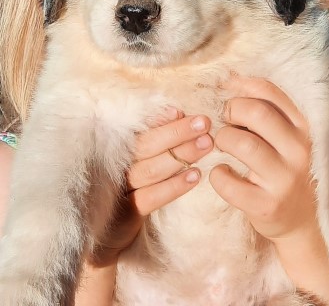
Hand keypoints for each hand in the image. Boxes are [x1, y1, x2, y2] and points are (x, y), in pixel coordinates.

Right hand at [91, 108, 212, 265]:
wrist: (103, 237)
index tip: (179, 111)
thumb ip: (152, 138)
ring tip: (206, 144)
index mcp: (114, 149)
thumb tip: (177, 114)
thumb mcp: (134, 160)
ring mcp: (118, 190)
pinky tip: (195, 176)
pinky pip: (151, 198)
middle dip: (177, 132)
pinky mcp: (125, 214)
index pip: (138, 130)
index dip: (158, 119)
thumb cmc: (126, 189)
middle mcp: (113, 166)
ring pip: (151, 169)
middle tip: (204, 123)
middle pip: (146, 145)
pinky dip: (174, 186)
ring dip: (181, 155)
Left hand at [209, 76, 328, 302]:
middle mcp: (297, 150)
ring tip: (222, 145)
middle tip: (223, 121)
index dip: (240, 86)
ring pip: (242, 143)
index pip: (269, 91)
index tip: (225, 92)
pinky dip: (217, 174)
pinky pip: (228, 181)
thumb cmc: (280, 167)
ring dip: (222, 139)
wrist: (297, 218)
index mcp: (301, 127)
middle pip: (256, 112)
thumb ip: (262, 110)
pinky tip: (222, 173)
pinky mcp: (266, 204)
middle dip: (230, 110)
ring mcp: (283, 178)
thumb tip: (228, 80)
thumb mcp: (282, 136)